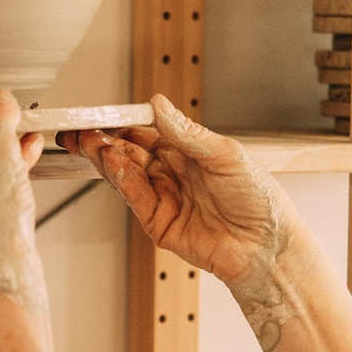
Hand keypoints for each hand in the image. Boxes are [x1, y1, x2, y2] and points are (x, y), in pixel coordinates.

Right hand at [59, 94, 299, 291]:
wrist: (267, 245)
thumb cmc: (259, 199)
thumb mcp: (225, 154)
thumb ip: (187, 133)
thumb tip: (159, 105)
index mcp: (189, 153)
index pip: (148, 133)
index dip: (124, 124)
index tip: (104, 114)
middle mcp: (174, 175)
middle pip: (130, 154)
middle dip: (105, 141)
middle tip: (84, 129)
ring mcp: (165, 199)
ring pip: (128, 175)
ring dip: (108, 158)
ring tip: (93, 143)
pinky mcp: (160, 224)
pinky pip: (136, 198)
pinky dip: (123, 180)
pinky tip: (114, 163)